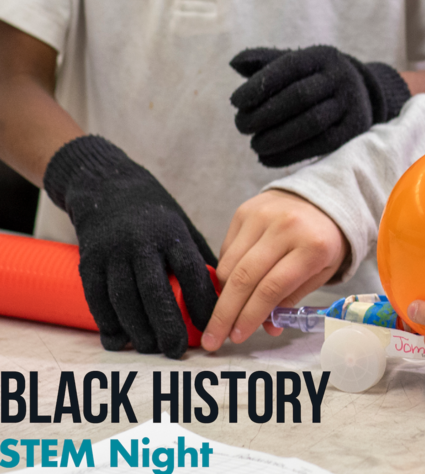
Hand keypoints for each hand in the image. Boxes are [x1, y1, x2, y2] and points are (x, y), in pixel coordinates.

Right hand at [43, 135, 217, 359]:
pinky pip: (98, 300)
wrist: (108, 187)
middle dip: (168, 324)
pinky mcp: (89, 263)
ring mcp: (112, 254)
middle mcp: (141, 243)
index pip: (191, 270)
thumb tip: (222, 292)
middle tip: (177, 350)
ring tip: (153, 348)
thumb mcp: (182, 225)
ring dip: (139, 330)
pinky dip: (109, 324)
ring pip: (125, 300)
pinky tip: (121, 340)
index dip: (202, 301)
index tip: (214, 324)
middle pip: (155, 290)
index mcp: (171, 232)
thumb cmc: (154, 214)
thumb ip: (197, 258)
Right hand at [201, 188, 349, 349]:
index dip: (250, 316)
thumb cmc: (323, 240)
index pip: (271, 288)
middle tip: (213, 338)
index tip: (237, 337)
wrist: (322, 197)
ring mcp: (262, 216)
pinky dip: (225, 273)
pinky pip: (226, 250)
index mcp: (311, 246)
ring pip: (229, 265)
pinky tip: (233, 284)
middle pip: (244, 278)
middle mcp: (285, 227)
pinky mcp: (245, 210)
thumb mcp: (320, 272)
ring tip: (223, 315)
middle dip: (225, 314)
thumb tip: (266, 328)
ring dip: (222, 296)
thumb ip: (291, 299)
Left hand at [229, 46, 410, 166]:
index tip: (235, 102)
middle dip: (265, 114)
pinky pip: (320, 145)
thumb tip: (234, 63)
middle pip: (299, 96)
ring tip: (254, 145)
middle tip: (241, 126)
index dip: (260, 85)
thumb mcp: (297, 63)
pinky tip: (267, 159)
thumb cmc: (314, 78)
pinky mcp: (353, 130)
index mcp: (323, 56)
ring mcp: (350, 104)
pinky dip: (290, 154)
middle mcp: (340, 77)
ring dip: (277, 137)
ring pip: (311, 123)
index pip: (289, 67)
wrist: (361, 93)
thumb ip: (265, 61)